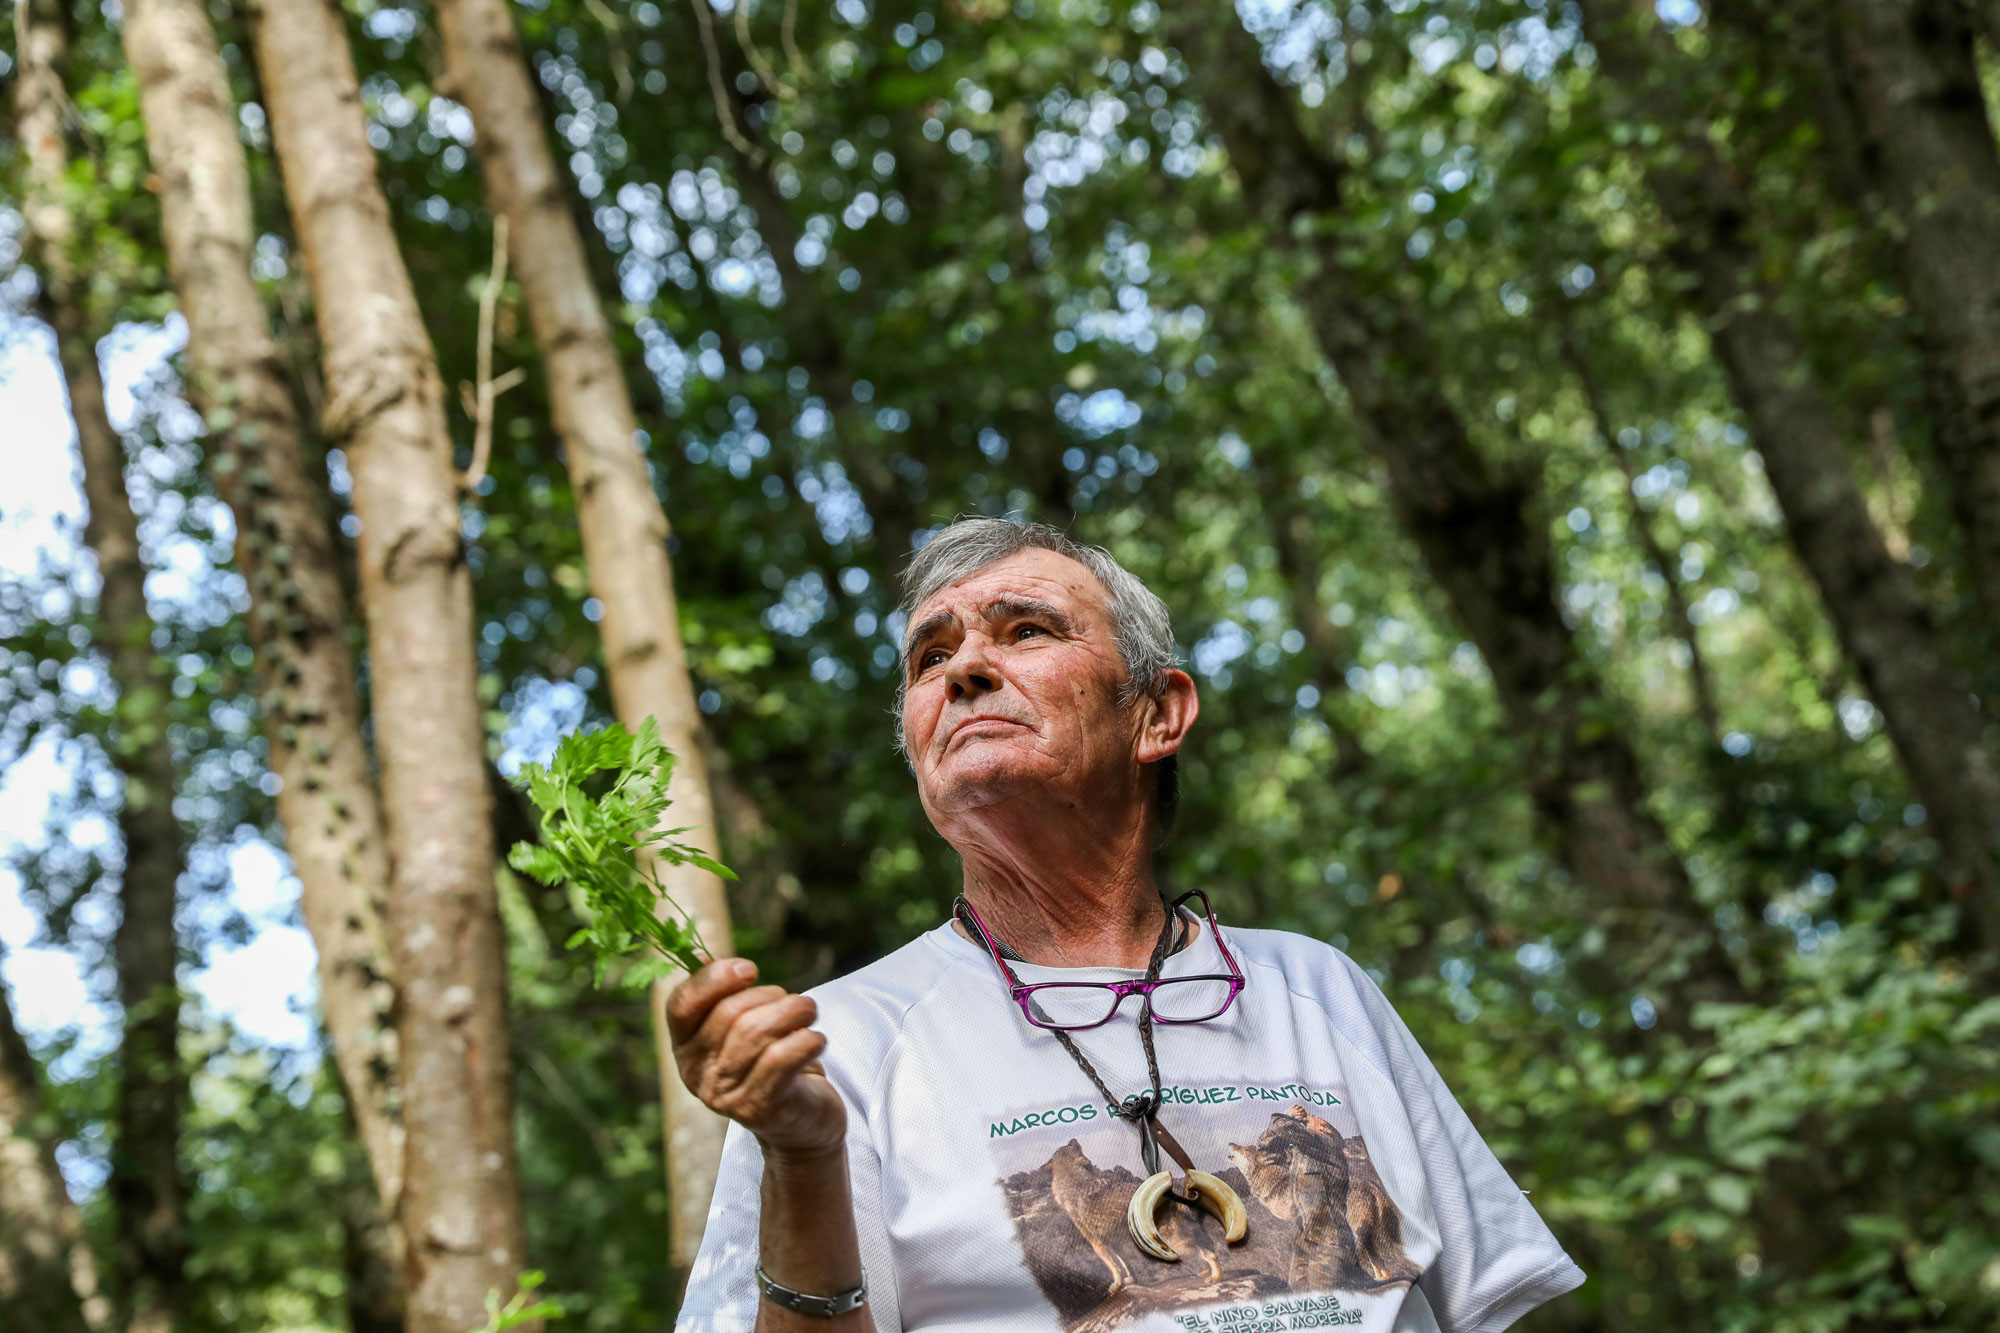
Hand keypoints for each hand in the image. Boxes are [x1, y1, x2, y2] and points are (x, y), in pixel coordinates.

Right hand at [666, 959, 846, 1159]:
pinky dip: (808, 1040)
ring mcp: (725, 1096)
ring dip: (796, 1012)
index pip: (681, 1004)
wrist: (801, 1124)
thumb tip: (699, 956)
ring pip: (758, 1032)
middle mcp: (696, 1074)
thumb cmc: (772, 1063)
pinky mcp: (758, 1109)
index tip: (749, 969)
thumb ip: (722, 995)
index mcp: (685, 1048)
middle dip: (772, 997)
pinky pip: (783, 1059)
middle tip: (796, 1004)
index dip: (713, 979)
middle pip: (730, 1013)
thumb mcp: (742, 1029)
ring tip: (809, 1013)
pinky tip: (816, 1041)